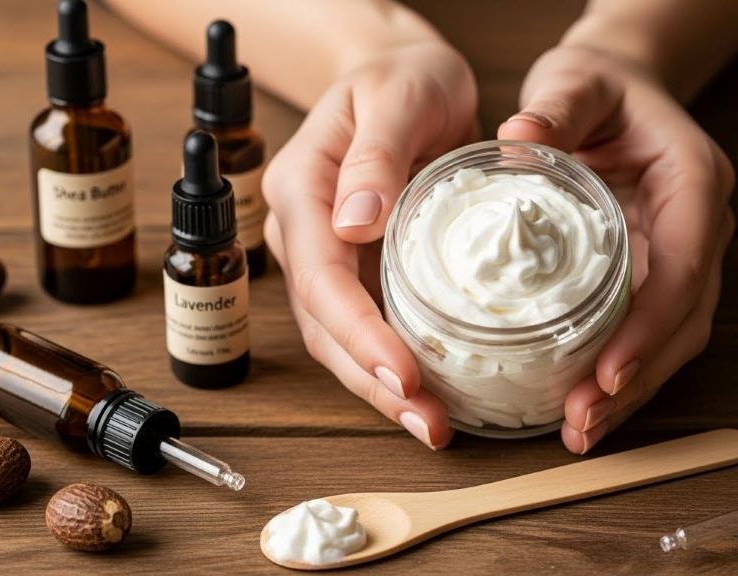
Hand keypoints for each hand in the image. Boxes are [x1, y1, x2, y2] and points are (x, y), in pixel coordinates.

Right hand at [262, 42, 477, 448]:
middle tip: (429, 422)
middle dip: (373, 379)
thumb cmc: (403, 78)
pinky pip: (369, 325)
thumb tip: (356, 223)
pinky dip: (395, 363)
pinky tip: (430, 392)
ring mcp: (327, 255)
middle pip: (325, 325)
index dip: (360, 332)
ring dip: (383, 387)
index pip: (322, 277)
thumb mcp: (398, 97)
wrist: (406, 78)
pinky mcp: (358, 268)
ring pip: (341, 338)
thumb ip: (375, 157)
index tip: (405, 374)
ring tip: (434, 424)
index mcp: (303, 190)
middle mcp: (304, 232)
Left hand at [498, 45, 734, 453]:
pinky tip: (585, 404)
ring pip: (674, 339)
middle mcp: (700, 226)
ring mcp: (684, 254)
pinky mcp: (656, 272)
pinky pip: (648, 331)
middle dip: (639, 378)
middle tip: (583, 422)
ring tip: (581, 431)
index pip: (685, 265)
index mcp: (693, 182)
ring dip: (632, 391)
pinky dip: (621, 372)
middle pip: (685, 320)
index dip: (650, 326)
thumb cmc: (603, 85)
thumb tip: (516, 138)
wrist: (618, 89)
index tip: (608, 371)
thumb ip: (555, 106)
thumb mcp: (578, 80)